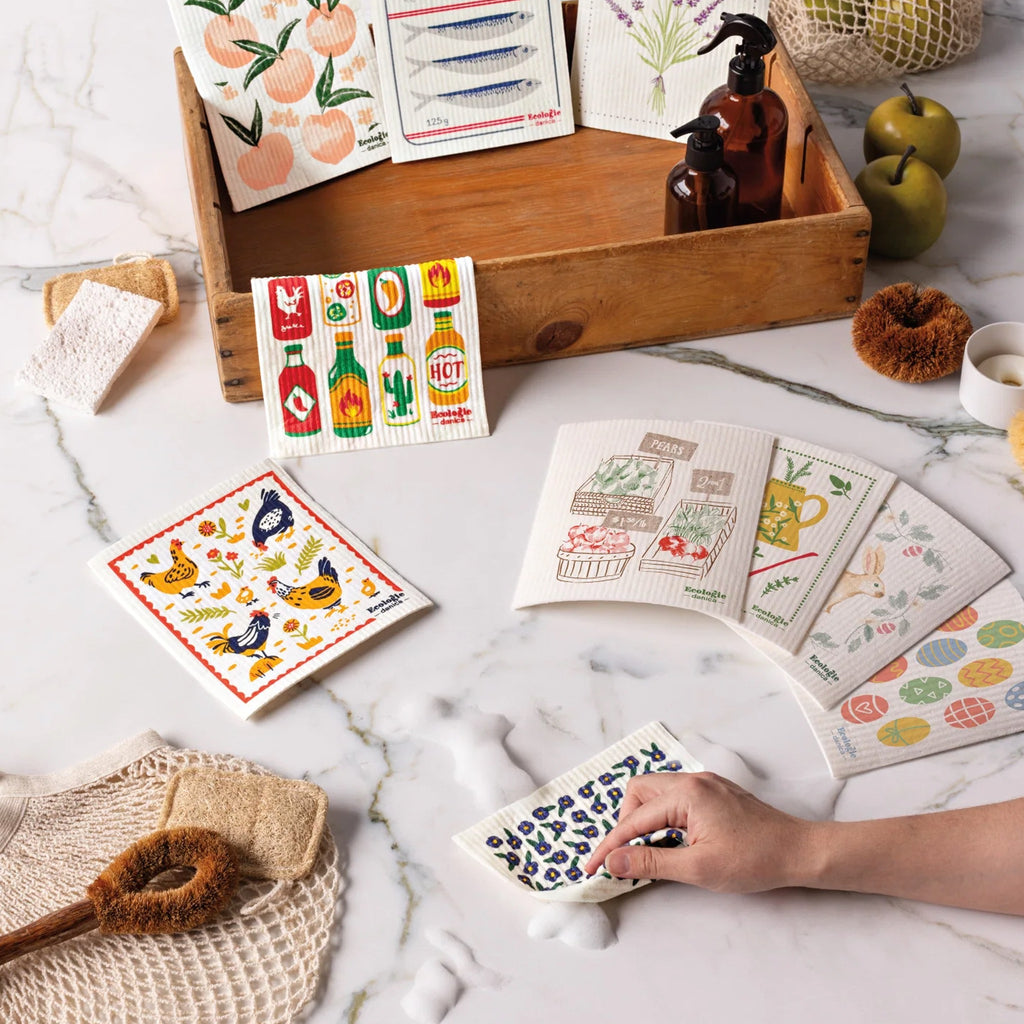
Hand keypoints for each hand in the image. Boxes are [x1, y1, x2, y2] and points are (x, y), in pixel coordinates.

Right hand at [584, 771, 818, 892]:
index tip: (592, 867)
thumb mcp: (698, 867)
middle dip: (625, 823)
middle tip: (624, 854)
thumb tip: (615, 860)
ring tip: (645, 849)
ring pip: (656, 792)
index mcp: (686, 794)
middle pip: (639, 792)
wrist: (799, 851)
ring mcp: (705, 783)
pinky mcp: (714, 792)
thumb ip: (651, 861)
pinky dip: (663, 816)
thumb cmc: (754, 860)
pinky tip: (669, 839)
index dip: (611, 845)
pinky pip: (674, 797)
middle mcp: (692, 780)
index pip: (634, 819)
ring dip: (643, 818)